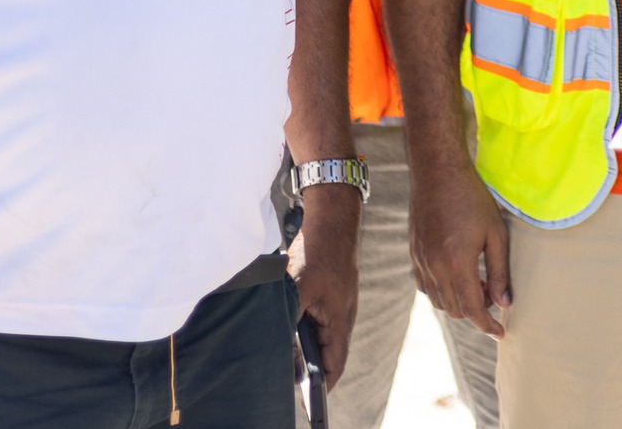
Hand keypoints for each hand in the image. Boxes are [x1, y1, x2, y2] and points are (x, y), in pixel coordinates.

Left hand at [288, 185, 360, 390]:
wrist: (332, 218)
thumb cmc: (317, 252)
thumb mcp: (296, 289)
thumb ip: (288, 321)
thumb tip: (279, 348)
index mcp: (339, 320)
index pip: (334, 363)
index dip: (323, 385)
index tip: (309, 402)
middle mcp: (341, 315)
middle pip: (327, 352)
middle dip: (309, 369)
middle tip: (287, 382)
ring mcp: (337, 302)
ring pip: (320, 334)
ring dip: (304, 346)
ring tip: (283, 357)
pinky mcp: (329, 291)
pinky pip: (317, 318)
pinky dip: (303, 327)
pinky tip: (286, 324)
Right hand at [409, 156, 510, 337]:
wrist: (437, 172)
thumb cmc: (472, 197)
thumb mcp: (496, 233)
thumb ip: (500, 271)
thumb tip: (504, 303)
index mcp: (456, 263)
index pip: (472, 310)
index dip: (487, 325)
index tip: (500, 332)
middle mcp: (434, 267)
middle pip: (455, 310)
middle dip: (476, 312)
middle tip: (493, 294)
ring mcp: (420, 261)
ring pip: (439, 301)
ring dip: (459, 302)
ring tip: (478, 283)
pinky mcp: (414, 253)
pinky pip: (425, 286)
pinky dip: (441, 291)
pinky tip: (456, 276)